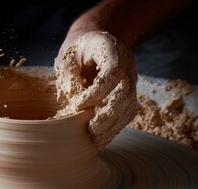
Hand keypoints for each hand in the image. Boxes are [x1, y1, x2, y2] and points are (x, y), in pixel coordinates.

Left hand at [54, 31, 137, 147]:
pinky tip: (102, 136)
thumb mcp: (66, 57)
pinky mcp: (130, 90)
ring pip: (130, 105)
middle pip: (126, 92)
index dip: (97, 92)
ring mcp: (131, 77)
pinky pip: (128, 111)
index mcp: (109, 47)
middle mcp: (126, 62)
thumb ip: (69, 76)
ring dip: (114, 125)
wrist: (93, 41)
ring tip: (96, 140)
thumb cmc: (76, 50)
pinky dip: (116, 126)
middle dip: (108, 115)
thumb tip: (75, 102)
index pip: (112, 72)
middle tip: (91, 131)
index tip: (78, 106)